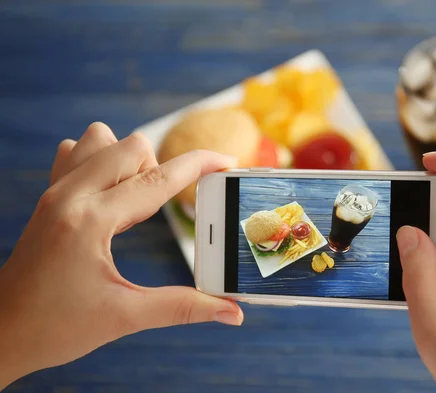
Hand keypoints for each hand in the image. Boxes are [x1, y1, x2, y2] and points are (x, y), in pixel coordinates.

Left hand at [0, 123, 243, 389]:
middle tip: (161, 210)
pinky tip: (108, 197)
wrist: (1, 333)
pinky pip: (78, 153)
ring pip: (102, 139)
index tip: (226, 161)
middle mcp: (70, 195)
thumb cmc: (54, 327)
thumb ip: (183, 307)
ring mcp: (55, 191)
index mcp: (91, 221)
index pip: (158, 180)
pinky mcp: (49, 196)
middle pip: (132, 146)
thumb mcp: (124, 317)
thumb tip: (231, 312)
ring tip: (132, 202)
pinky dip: (102, 162)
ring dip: (128, 161)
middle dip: (160, 169)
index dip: (199, 166)